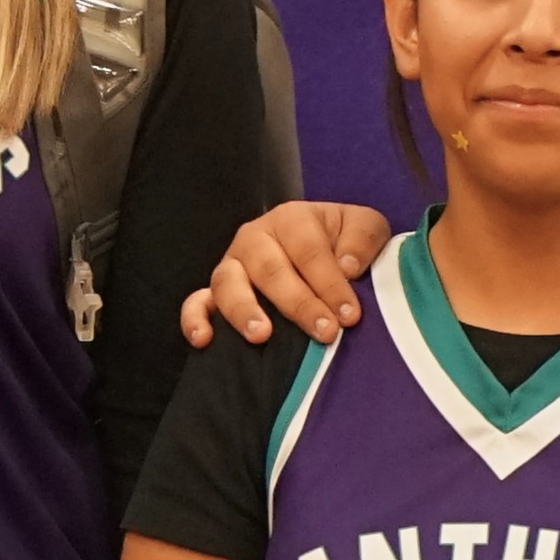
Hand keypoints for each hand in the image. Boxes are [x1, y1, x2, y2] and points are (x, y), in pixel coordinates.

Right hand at [179, 201, 393, 348]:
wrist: (321, 252)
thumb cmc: (343, 243)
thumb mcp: (365, 228)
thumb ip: (363, 238)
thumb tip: (347, 266)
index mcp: (291, 219)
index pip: (308, 250)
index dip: (330, 283)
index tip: (350, 315)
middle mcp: (255, 238)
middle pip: (270, 269)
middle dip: (298, 303)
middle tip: (325, 332)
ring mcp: (231, 265)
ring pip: (228, 284)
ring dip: (244, 310)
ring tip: (262, 336)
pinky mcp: (214, 292)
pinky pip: (196, 303)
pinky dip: (194, 320)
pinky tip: (204, 340)